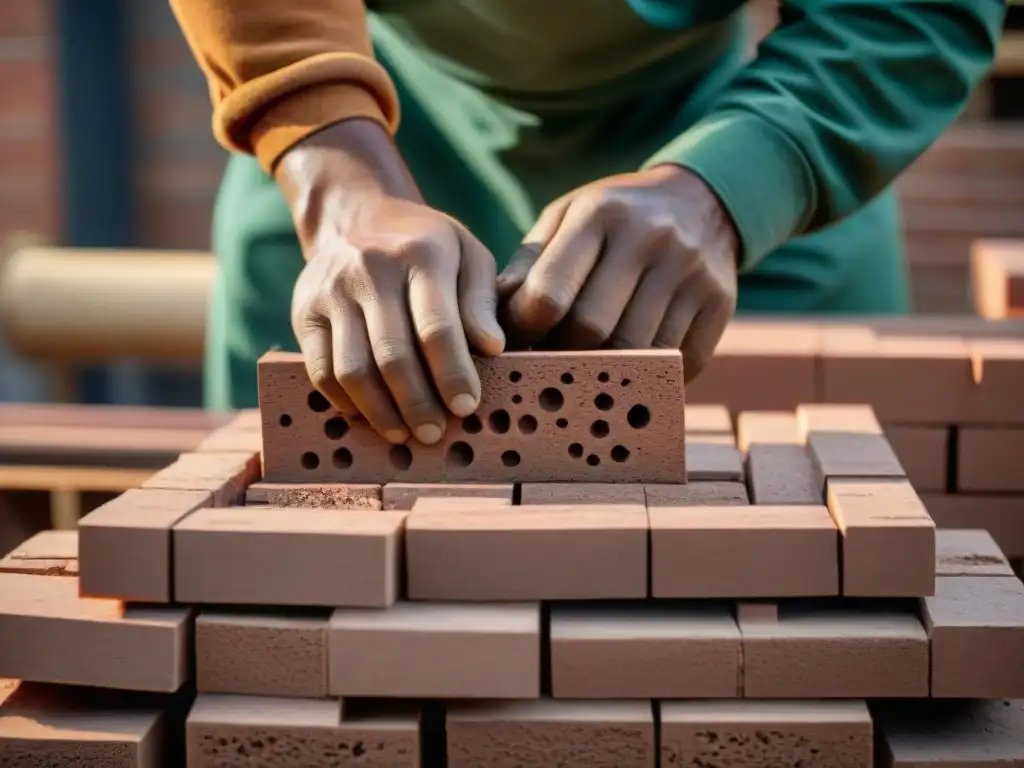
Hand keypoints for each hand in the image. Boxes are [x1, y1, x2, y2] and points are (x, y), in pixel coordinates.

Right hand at [278, 120, 504, 444]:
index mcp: (421, 254)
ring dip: (381, 412)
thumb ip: (481, 301)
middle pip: (393, 354)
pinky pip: (321, 370)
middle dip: (417, 403)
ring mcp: (331, 290)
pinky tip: (369, 416)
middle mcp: (371, 269)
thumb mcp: (469, 256)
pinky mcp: (304, 311)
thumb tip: (492, 348)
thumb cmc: (428, 248)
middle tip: (435, 434)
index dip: (452, 373)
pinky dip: (346, 402)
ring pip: (353, 369)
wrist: (359, 217)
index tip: (467, 408)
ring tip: (404, 435)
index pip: (436, 326)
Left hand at [497, 165, 737, 380]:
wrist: (703, 200)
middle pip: (592, 329)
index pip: (549, 294)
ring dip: (603, 371)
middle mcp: (651, 238)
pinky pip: (676, 361)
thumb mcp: (569, 217)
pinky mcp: (720, 303)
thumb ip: (529, 264)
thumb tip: (489, 321)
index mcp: (601, 214)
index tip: (513, 345)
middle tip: (545, 365)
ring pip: (635, 351)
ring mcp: (691, 272)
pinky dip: (648, 375)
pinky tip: (630, 369)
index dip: (523, 332)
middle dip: (560, 355)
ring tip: (581, 372)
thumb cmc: (615, 217)